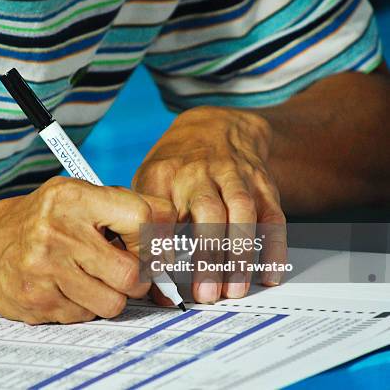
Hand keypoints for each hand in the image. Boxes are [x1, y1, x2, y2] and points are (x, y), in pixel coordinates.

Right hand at [0, 176, 175, 323]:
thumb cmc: (35, 220)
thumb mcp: (72, 195)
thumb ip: (120, 206)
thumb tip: (170, 233)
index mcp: (73, 197)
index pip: (144, 217)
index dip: (157, 238)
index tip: (153, 246)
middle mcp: (59, 231)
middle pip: (133, 272)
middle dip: (138, 278)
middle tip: (125, 270)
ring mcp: (46, 269)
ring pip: (114, 303)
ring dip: (112, 296)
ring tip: (94, 280)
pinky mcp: (38, 300)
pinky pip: (86, 316)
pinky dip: (84, 307)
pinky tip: (67, 288)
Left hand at [132, 106, 286, 303]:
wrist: (214, 126)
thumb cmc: (175, 166)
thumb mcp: (149, 184)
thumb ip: (146, 228)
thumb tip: (148, 279)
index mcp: (165, 175)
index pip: (162, 213)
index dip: (162, 248)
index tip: (161, 280)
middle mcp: (201, 173)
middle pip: (208, 212)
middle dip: (208, 255)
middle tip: (206, 293)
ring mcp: (235, 177)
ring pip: (243, 212)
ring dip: (240, 253)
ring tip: (235, 289)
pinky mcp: (262, 184)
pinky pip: (272, 215)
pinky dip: (273, 246)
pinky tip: (268, 274)